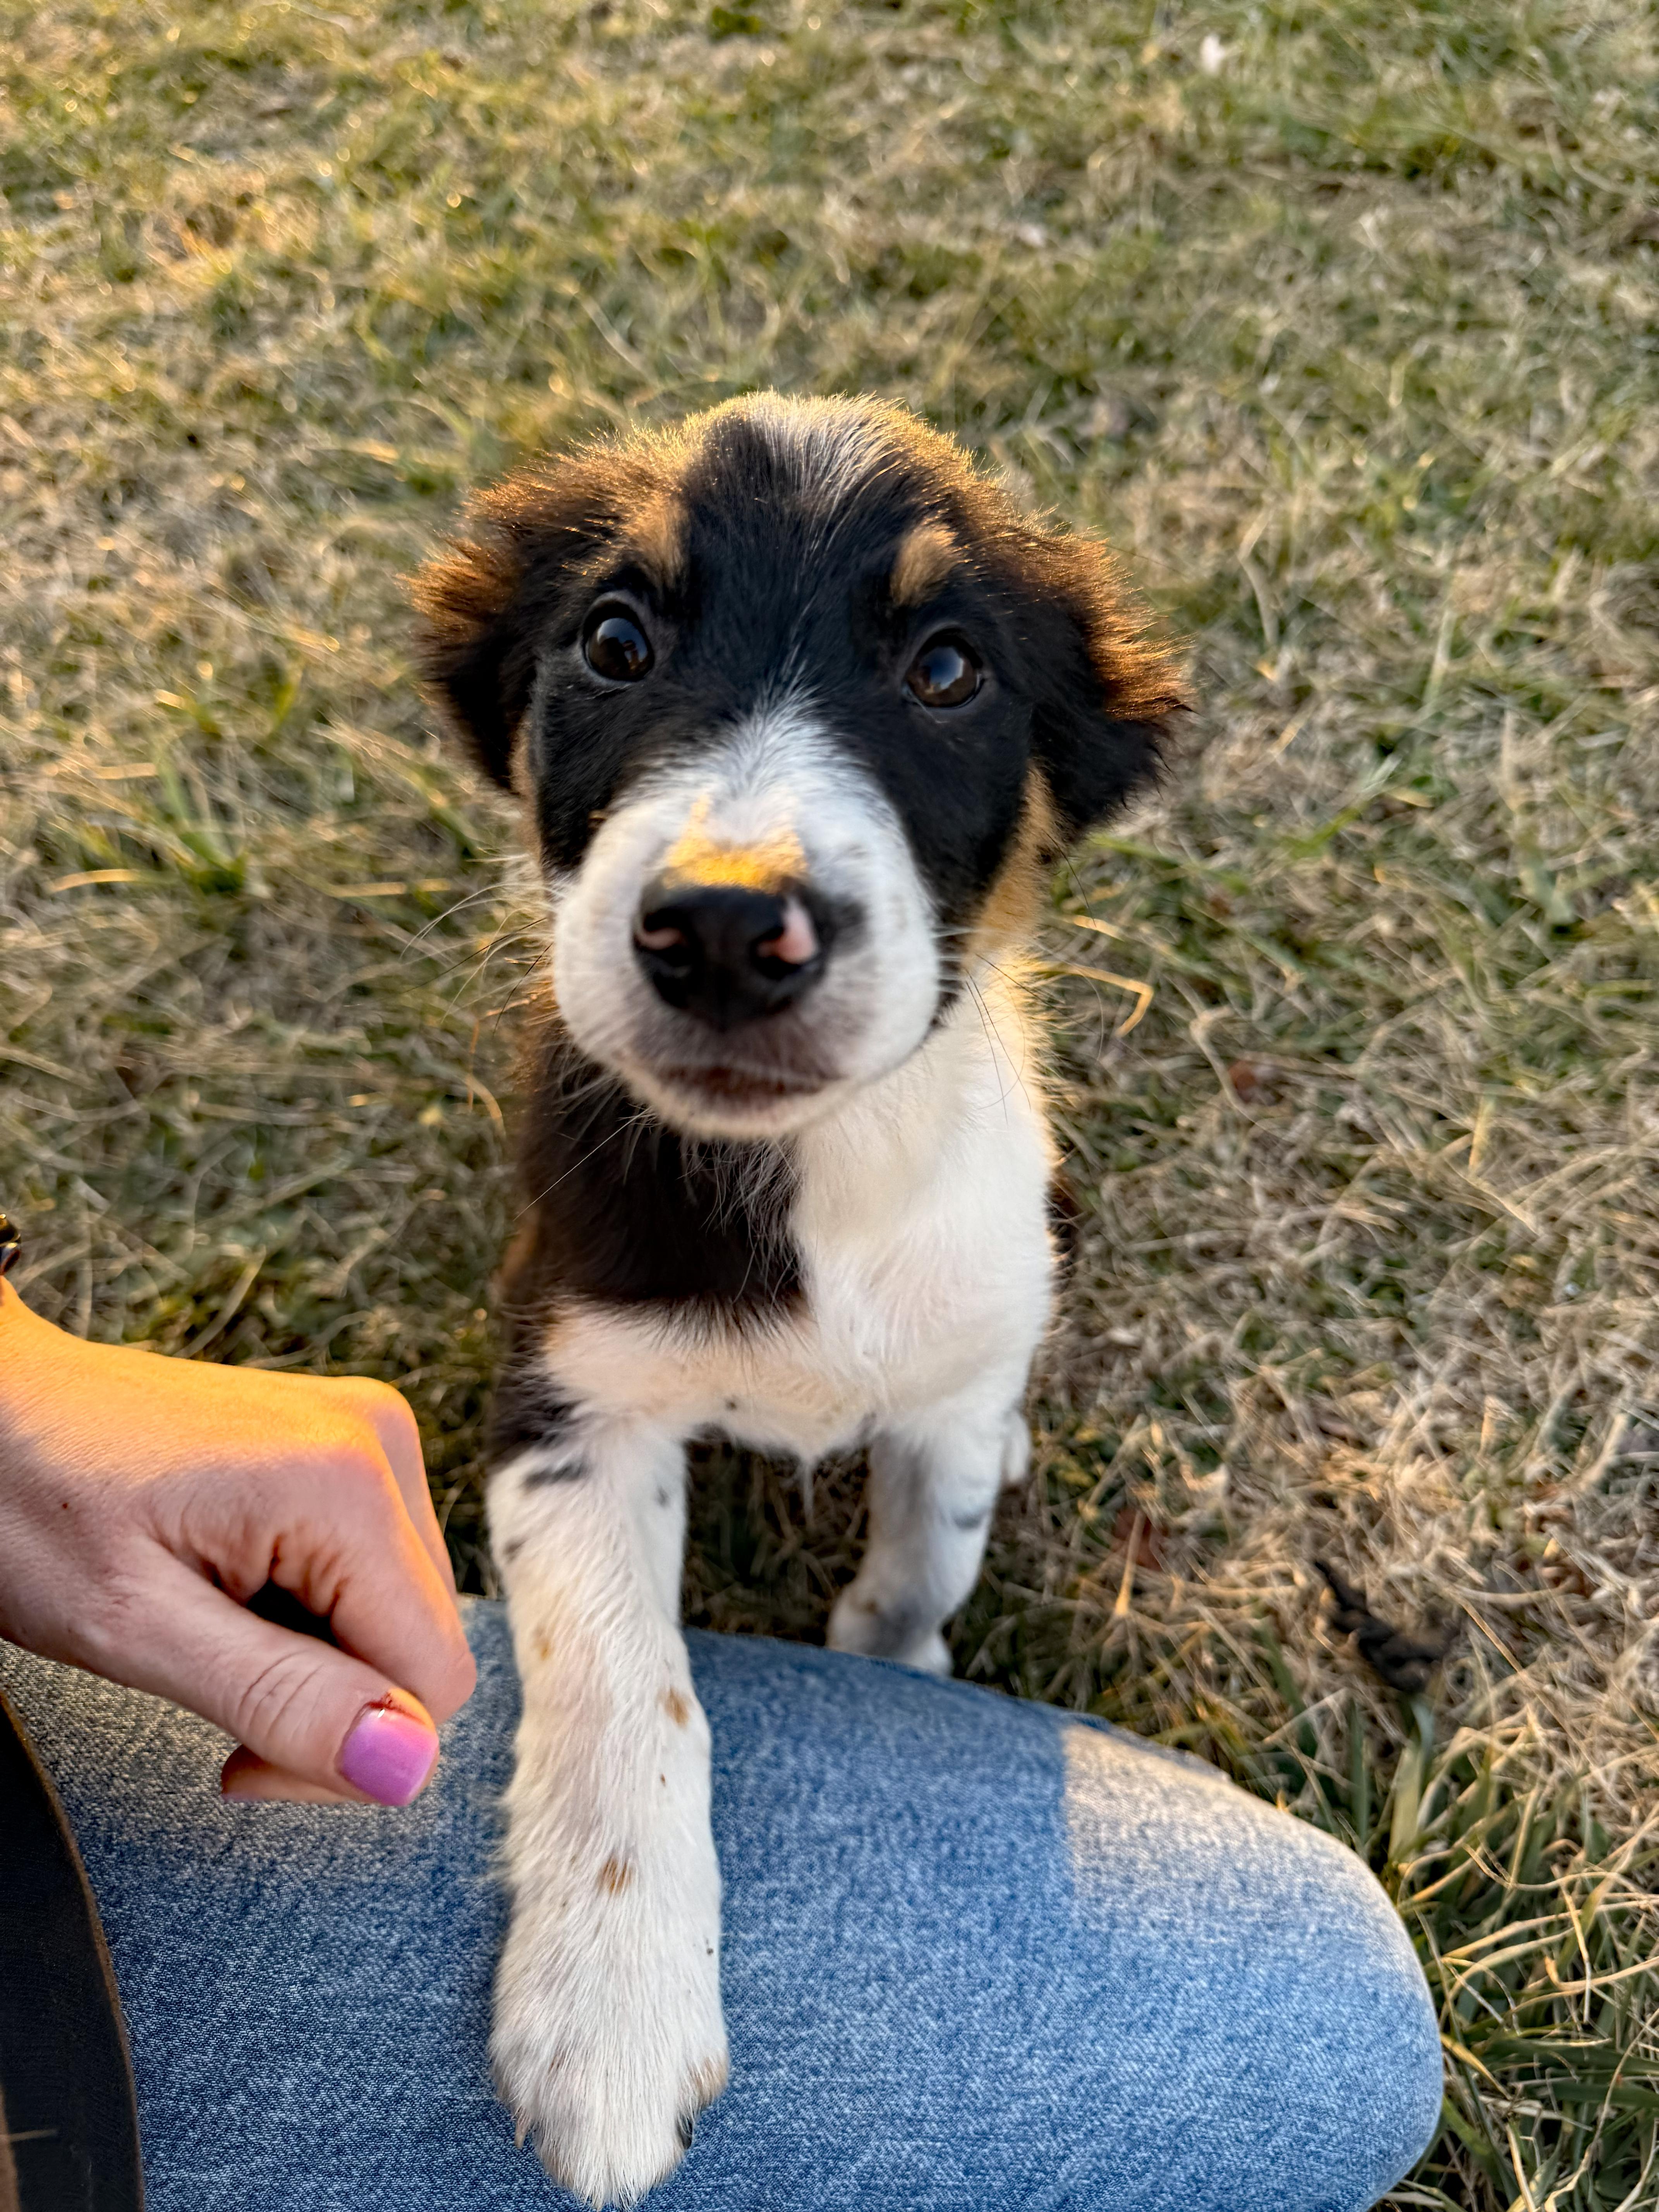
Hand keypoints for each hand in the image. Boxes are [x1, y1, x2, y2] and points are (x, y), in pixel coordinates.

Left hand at [0, 1282, 475, 1804]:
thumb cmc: (27, 1500)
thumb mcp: (135, 1628)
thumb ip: (281, 1698)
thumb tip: (408, 1764)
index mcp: (347, 1483)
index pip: (436, 1680)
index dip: (349, 1748)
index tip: (239, 1751)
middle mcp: (381, 1441)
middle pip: (425, 1645)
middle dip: (330, 1701)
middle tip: (210, 1688)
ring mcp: (369, 1432)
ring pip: (403, 1615)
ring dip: (318, 1655)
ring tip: (209, 1625)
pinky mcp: (349, 1441)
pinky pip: (375, 1568)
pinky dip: (310, 1606)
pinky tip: (230, 1584)